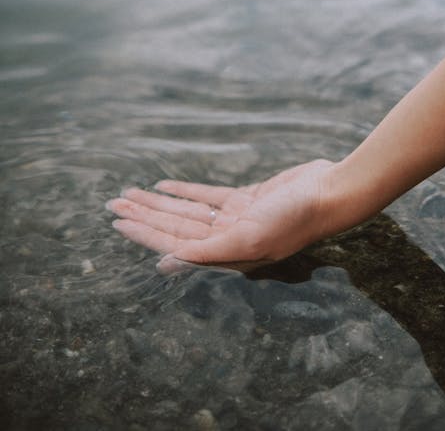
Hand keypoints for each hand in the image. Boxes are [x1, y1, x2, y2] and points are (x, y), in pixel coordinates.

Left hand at [106, 159, 336, 272]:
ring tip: (130, 193)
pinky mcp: (246, 199)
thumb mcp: (249, 238)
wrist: (328, 193)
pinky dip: (186, 192)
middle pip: (175, 226)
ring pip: (187, 211)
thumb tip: (167, 262)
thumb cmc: (294, 219)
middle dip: (144, 215)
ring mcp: (236, 218)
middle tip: (113, 204)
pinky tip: (165, 186)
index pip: (175, 243)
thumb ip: (208, 252)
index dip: (144, 233)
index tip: (117, 223)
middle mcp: (227, 238)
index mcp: (226, 253)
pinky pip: (208, 196)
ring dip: (159, 203)